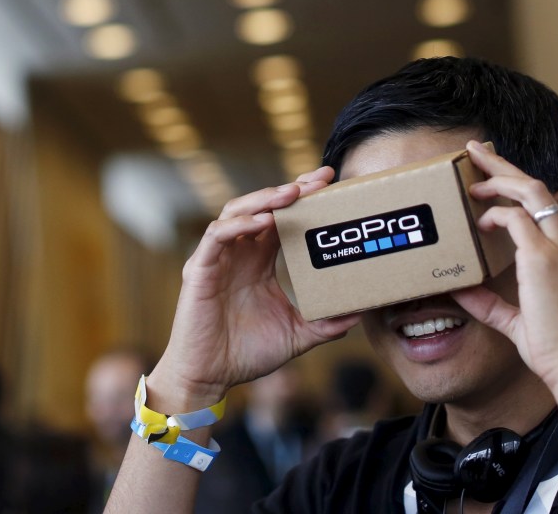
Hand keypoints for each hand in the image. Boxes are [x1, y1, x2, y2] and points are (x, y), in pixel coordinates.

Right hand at [149, 167, 360, 411]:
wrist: (210, 378)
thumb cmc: (247, 354)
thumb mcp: (296, 336)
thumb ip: (324, 324)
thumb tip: (357, 316)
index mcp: (259, 263)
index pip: (281, 220)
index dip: (303, 199)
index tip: (330, 184)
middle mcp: (239, 254)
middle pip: (263, 207)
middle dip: (290, 189)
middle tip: (319, 179)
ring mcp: (218, 259)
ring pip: (238, 211)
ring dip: (265, 199)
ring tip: (293, 193)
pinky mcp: (200, 269)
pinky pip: (217, 236)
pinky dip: (239, 224)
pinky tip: (262, 221)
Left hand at [450, 141, 557, 391]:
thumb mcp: (521, 321)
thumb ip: (491, 304)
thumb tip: (461, 292)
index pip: (548, 203)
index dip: (520, 186)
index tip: (498, 177)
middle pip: (537, 186)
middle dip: (503, 166)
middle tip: (476, 151)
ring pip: (528, 190)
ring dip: (497, 179)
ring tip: (470, 178)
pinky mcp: (544, 256)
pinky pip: (514, 217)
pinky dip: (494, 215)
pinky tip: (479, 223)